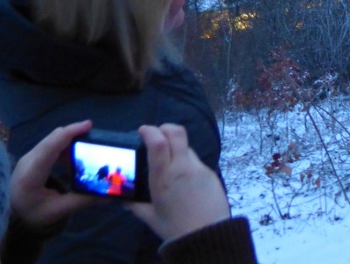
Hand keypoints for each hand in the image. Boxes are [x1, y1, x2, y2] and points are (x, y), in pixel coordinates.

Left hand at [10, 119, 99, 226]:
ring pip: (51, 138)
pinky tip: (74, 152)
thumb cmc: (36, 213)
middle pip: (52, 138)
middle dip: (73, 131)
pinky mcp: (32, 156)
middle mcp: (27, 161)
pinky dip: (64, 142)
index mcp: (31, 176)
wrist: (16, 215)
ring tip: (87, 142)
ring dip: (69, 137)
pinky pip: (50, 143)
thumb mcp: (59, 210)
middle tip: (93, 132)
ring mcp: (29, 157)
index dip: (69, 133)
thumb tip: (109, 194)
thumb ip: (83, 200)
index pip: (50, 147)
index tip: (88, 125)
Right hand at [127, 124, 228, 241]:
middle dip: (165, 128)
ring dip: (177, 149)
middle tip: (157, 134)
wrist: (209, 235)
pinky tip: (184, 180)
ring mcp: (199, 168)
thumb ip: (135, 205)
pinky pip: (196, 162)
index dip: (150, 131)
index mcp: (164, 178)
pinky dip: (187, 164)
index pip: (158, 143)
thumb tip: (123, 199)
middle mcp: (182, 168)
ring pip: (187, 147)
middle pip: (177, 133)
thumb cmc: (176, 228)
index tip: (143, 130)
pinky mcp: (211, 173)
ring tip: (170, 164)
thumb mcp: (150, 217)